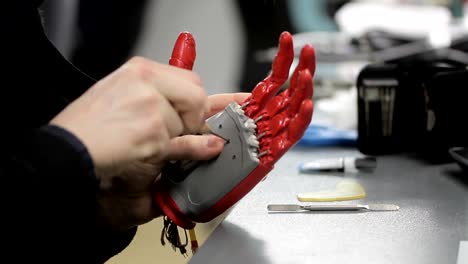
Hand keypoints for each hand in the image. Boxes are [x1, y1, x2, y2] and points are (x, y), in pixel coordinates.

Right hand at [49, 55, 219, 230]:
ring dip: (176, 138)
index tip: (205, 110)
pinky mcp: (153, 134)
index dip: (197, 99)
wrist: (69, 147)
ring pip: (187, 125)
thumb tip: (197, 102)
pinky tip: (207, 148)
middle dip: (194, 117)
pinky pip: (185, 144)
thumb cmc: (87, 124)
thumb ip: (158, 94)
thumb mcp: (120, 93)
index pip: (189, 80)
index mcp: (140, 70)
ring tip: (146, 142)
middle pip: (196, 97)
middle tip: (178, 130)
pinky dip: (196, 149)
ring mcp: (152, 109)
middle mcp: (148, 84)